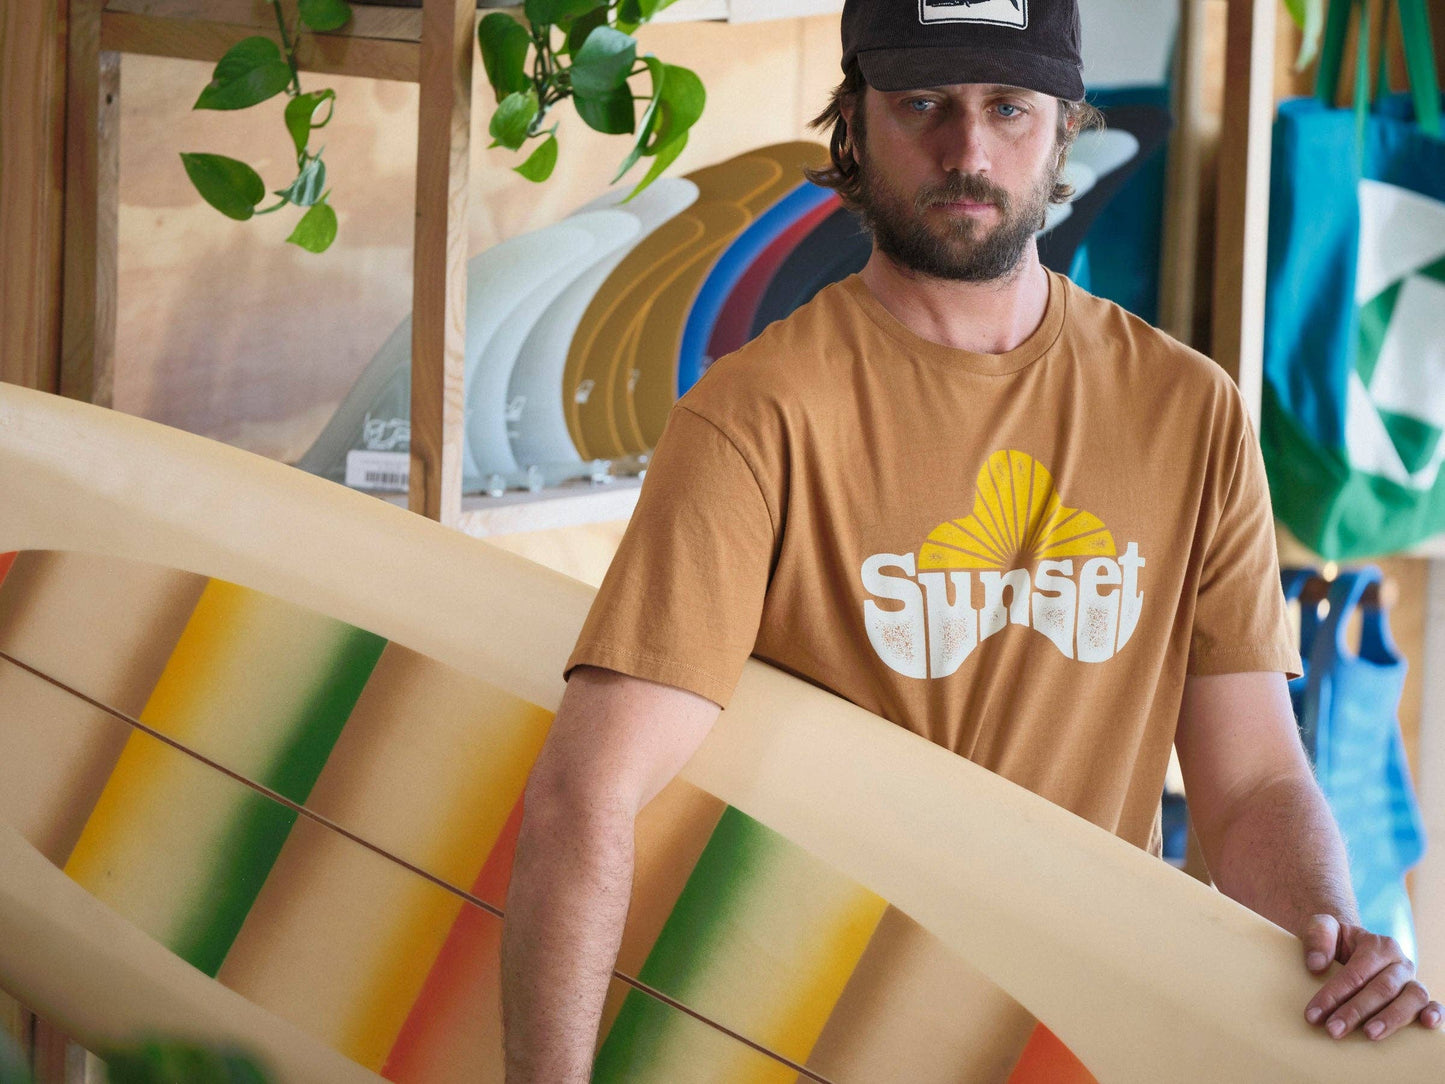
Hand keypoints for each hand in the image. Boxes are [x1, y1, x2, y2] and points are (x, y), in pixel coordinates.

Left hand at [1301, 914, 1443, 1040]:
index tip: (1313, 1014)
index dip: (1333, 994)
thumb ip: (1317, 937)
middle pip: (1381, 989)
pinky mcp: (1420, 999)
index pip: (1355, 973)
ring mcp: (1412, 981)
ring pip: (1410, 999)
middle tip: (1333, 1030)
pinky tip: (1427, 1024)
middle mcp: (1400, 963)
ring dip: (1391, 1019)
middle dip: (1355, 1012)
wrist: (1350, 947)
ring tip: (1369, 1034)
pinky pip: (1433, 1004)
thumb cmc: (1335, 942)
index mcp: (1378, 945)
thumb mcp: (1321, 928)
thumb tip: (1317, 965)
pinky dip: (1434, 1014)